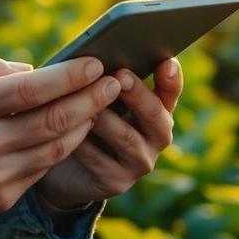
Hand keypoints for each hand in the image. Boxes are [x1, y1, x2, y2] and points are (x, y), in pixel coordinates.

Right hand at [0, 49, 120, 232]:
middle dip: (91, 99)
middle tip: (115, 82)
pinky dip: (62, 148)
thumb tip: (30, 69)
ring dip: (85, 124)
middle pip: (53, 120)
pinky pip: (42, 170)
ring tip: (102, 104)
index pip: (32, 89)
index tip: (95, 63)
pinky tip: (73, 130)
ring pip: (56, 149)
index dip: (70, 76)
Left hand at [34, 57, 182, 208]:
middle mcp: (156, 136)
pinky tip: (68, 131)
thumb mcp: (98, 97)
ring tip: (89, 104)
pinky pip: (99, 160)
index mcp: (156, 109)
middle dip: (138, 94)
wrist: (67, 168)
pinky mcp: (117, 182)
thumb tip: (95, 56)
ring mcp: (140, 162)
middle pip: (155, 115)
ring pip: (127, 138)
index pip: (171, 92)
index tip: (166, 62)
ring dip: (107, 119)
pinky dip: (83, 143)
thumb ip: (105, 80)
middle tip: (120, 76)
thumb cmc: (86, 118)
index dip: (171, 79)